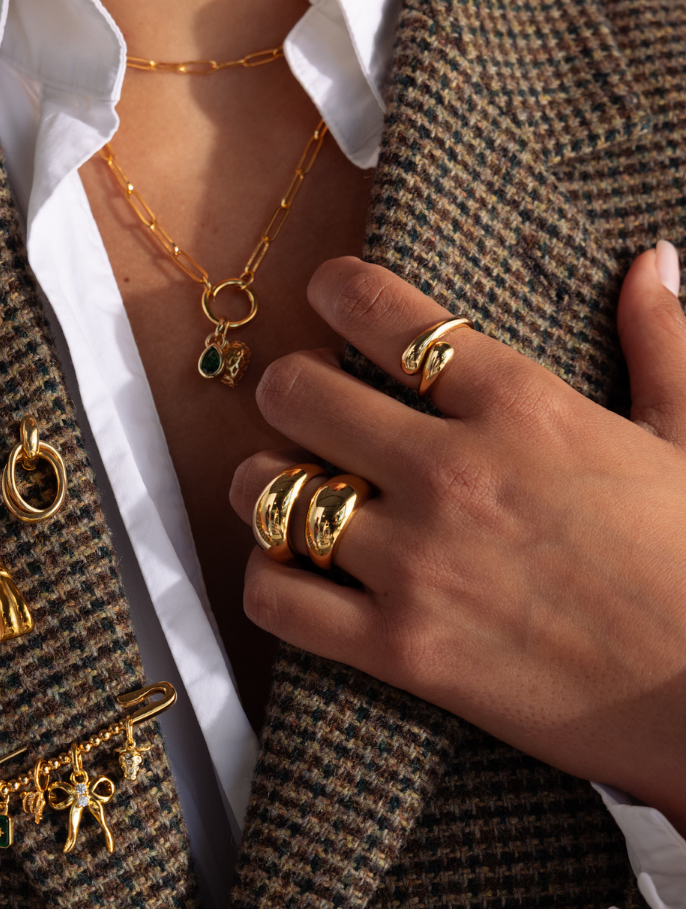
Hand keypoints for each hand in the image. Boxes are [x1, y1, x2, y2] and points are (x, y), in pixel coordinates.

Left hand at [231, 245, 685, 831]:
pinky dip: (266, 580)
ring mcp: (416, 563)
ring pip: (267, 494)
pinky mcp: (400, 649)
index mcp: (519, 407)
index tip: (323, 292)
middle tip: (295, 405)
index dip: (336, 290)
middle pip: (297, 395)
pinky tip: (288, 571)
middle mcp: (450, 472)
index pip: (387, 315)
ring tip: (285, 492)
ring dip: (262, 486)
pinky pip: (277, 599)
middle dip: (284, 390)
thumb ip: (661, 343)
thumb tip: (654, 260)